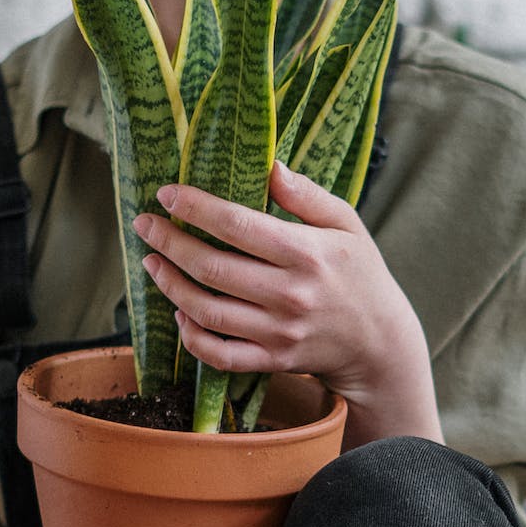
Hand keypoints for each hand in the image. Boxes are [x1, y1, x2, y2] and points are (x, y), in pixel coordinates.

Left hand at [132, 161, 442, 444]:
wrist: (380, 342)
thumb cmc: (359, 273)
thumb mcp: (346, 224)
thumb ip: (307, 195)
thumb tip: (269, 166)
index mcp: (307, 253)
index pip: (238, 226)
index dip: (196, 208)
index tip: (167, 193)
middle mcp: (290, 294)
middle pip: (213, 268)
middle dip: (169, 243)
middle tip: (145, 225)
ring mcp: (278, 332)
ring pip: (207, 311)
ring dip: (171, 285)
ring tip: (153, 262)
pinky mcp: (272, 360)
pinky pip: (219, 354)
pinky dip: (192, 336)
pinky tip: (180, 312)